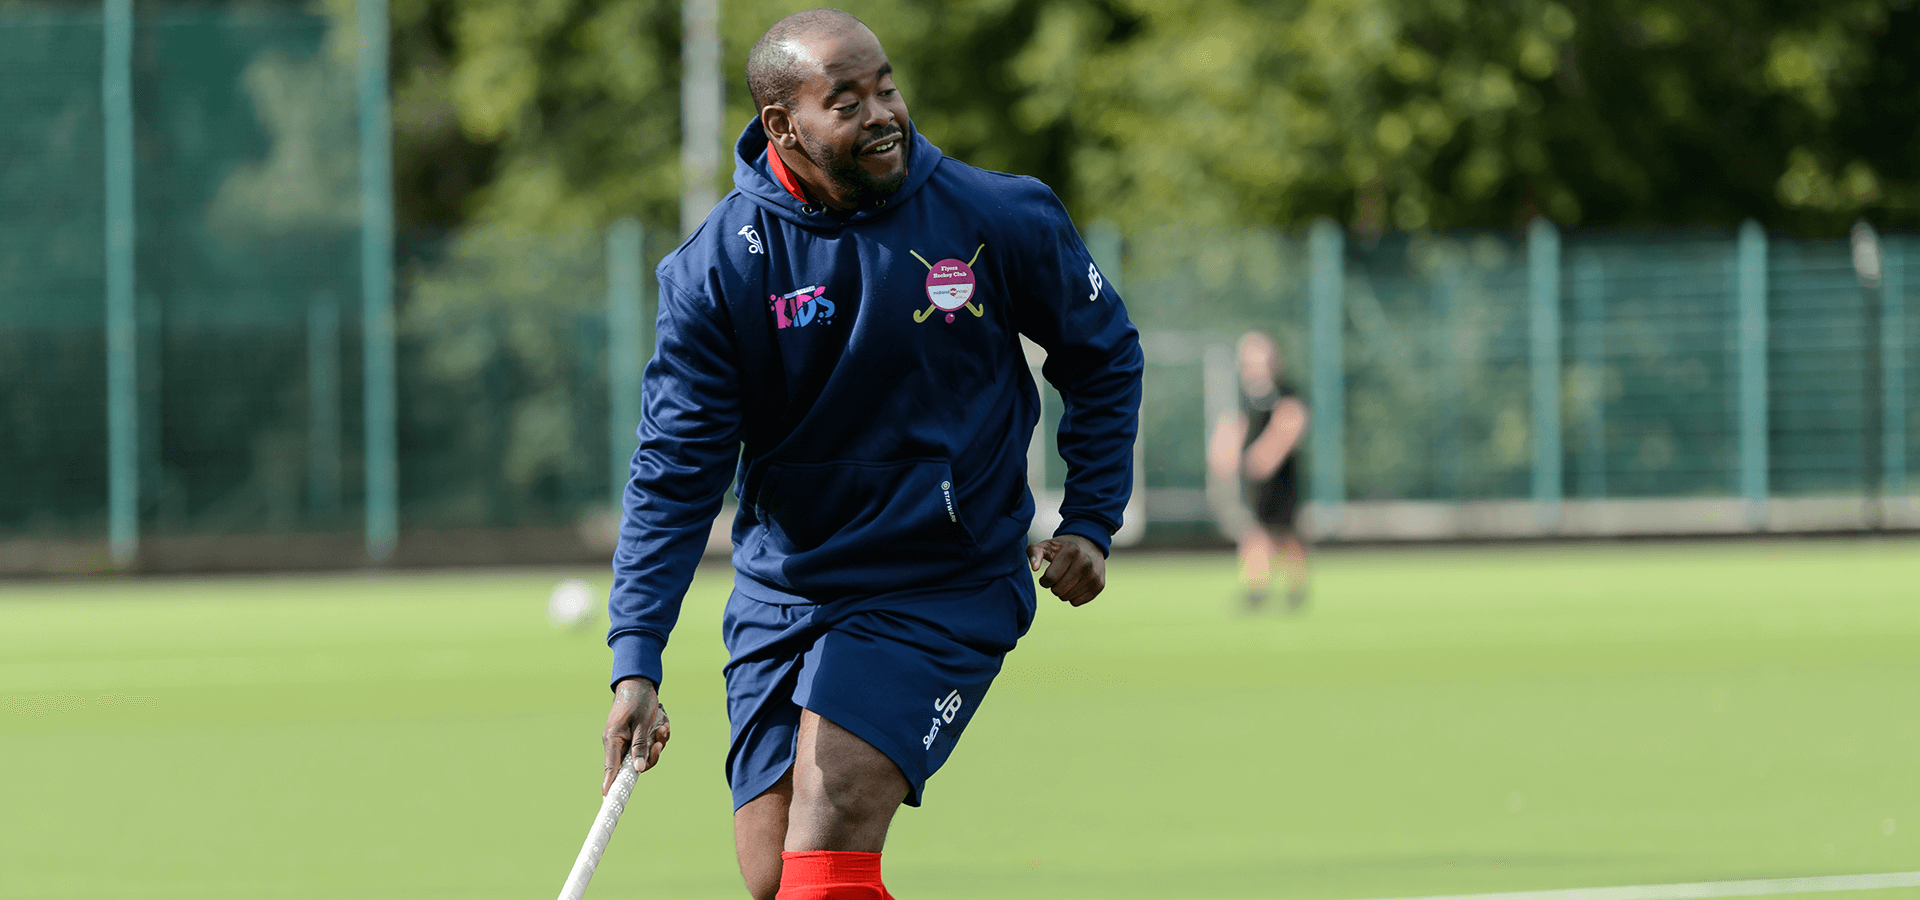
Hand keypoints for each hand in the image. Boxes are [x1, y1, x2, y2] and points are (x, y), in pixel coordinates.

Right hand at [602, 677, 670, 794]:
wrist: (640, 682)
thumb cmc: (638, 700)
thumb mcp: (642, 723)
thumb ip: (640, 746)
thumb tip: (639, 770)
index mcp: (613, 740)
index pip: (611, 768)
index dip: (610, 785)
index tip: (608, 800)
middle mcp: (618, 743)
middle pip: (635, 765)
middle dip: (652, 755)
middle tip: (660, 743)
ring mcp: (627, 741)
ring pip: (646, 755)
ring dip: (658, 742)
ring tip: (662, 726)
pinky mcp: (637, 737)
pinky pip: (651, 745)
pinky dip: (659, 736)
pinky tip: (662, 723)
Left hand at [1027, 534, 1105, 605]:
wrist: (1090, 544)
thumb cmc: (1064, 548)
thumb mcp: (1047, 546)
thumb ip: (1034, 553)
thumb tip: (1034, 568)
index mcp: (1071, 552)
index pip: (1050, 578)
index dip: (1044, 580)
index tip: (1046, 575)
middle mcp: (1085, 563)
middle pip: (1058, 590)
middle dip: (1053, 586)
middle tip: (1057, 577)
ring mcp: (1094, 575)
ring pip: (1067, 598)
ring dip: (1062, 592)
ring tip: (1067, 579)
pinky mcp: (1099, 586)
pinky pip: (1076, 602)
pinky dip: (1072, 596)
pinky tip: (1075, 584)